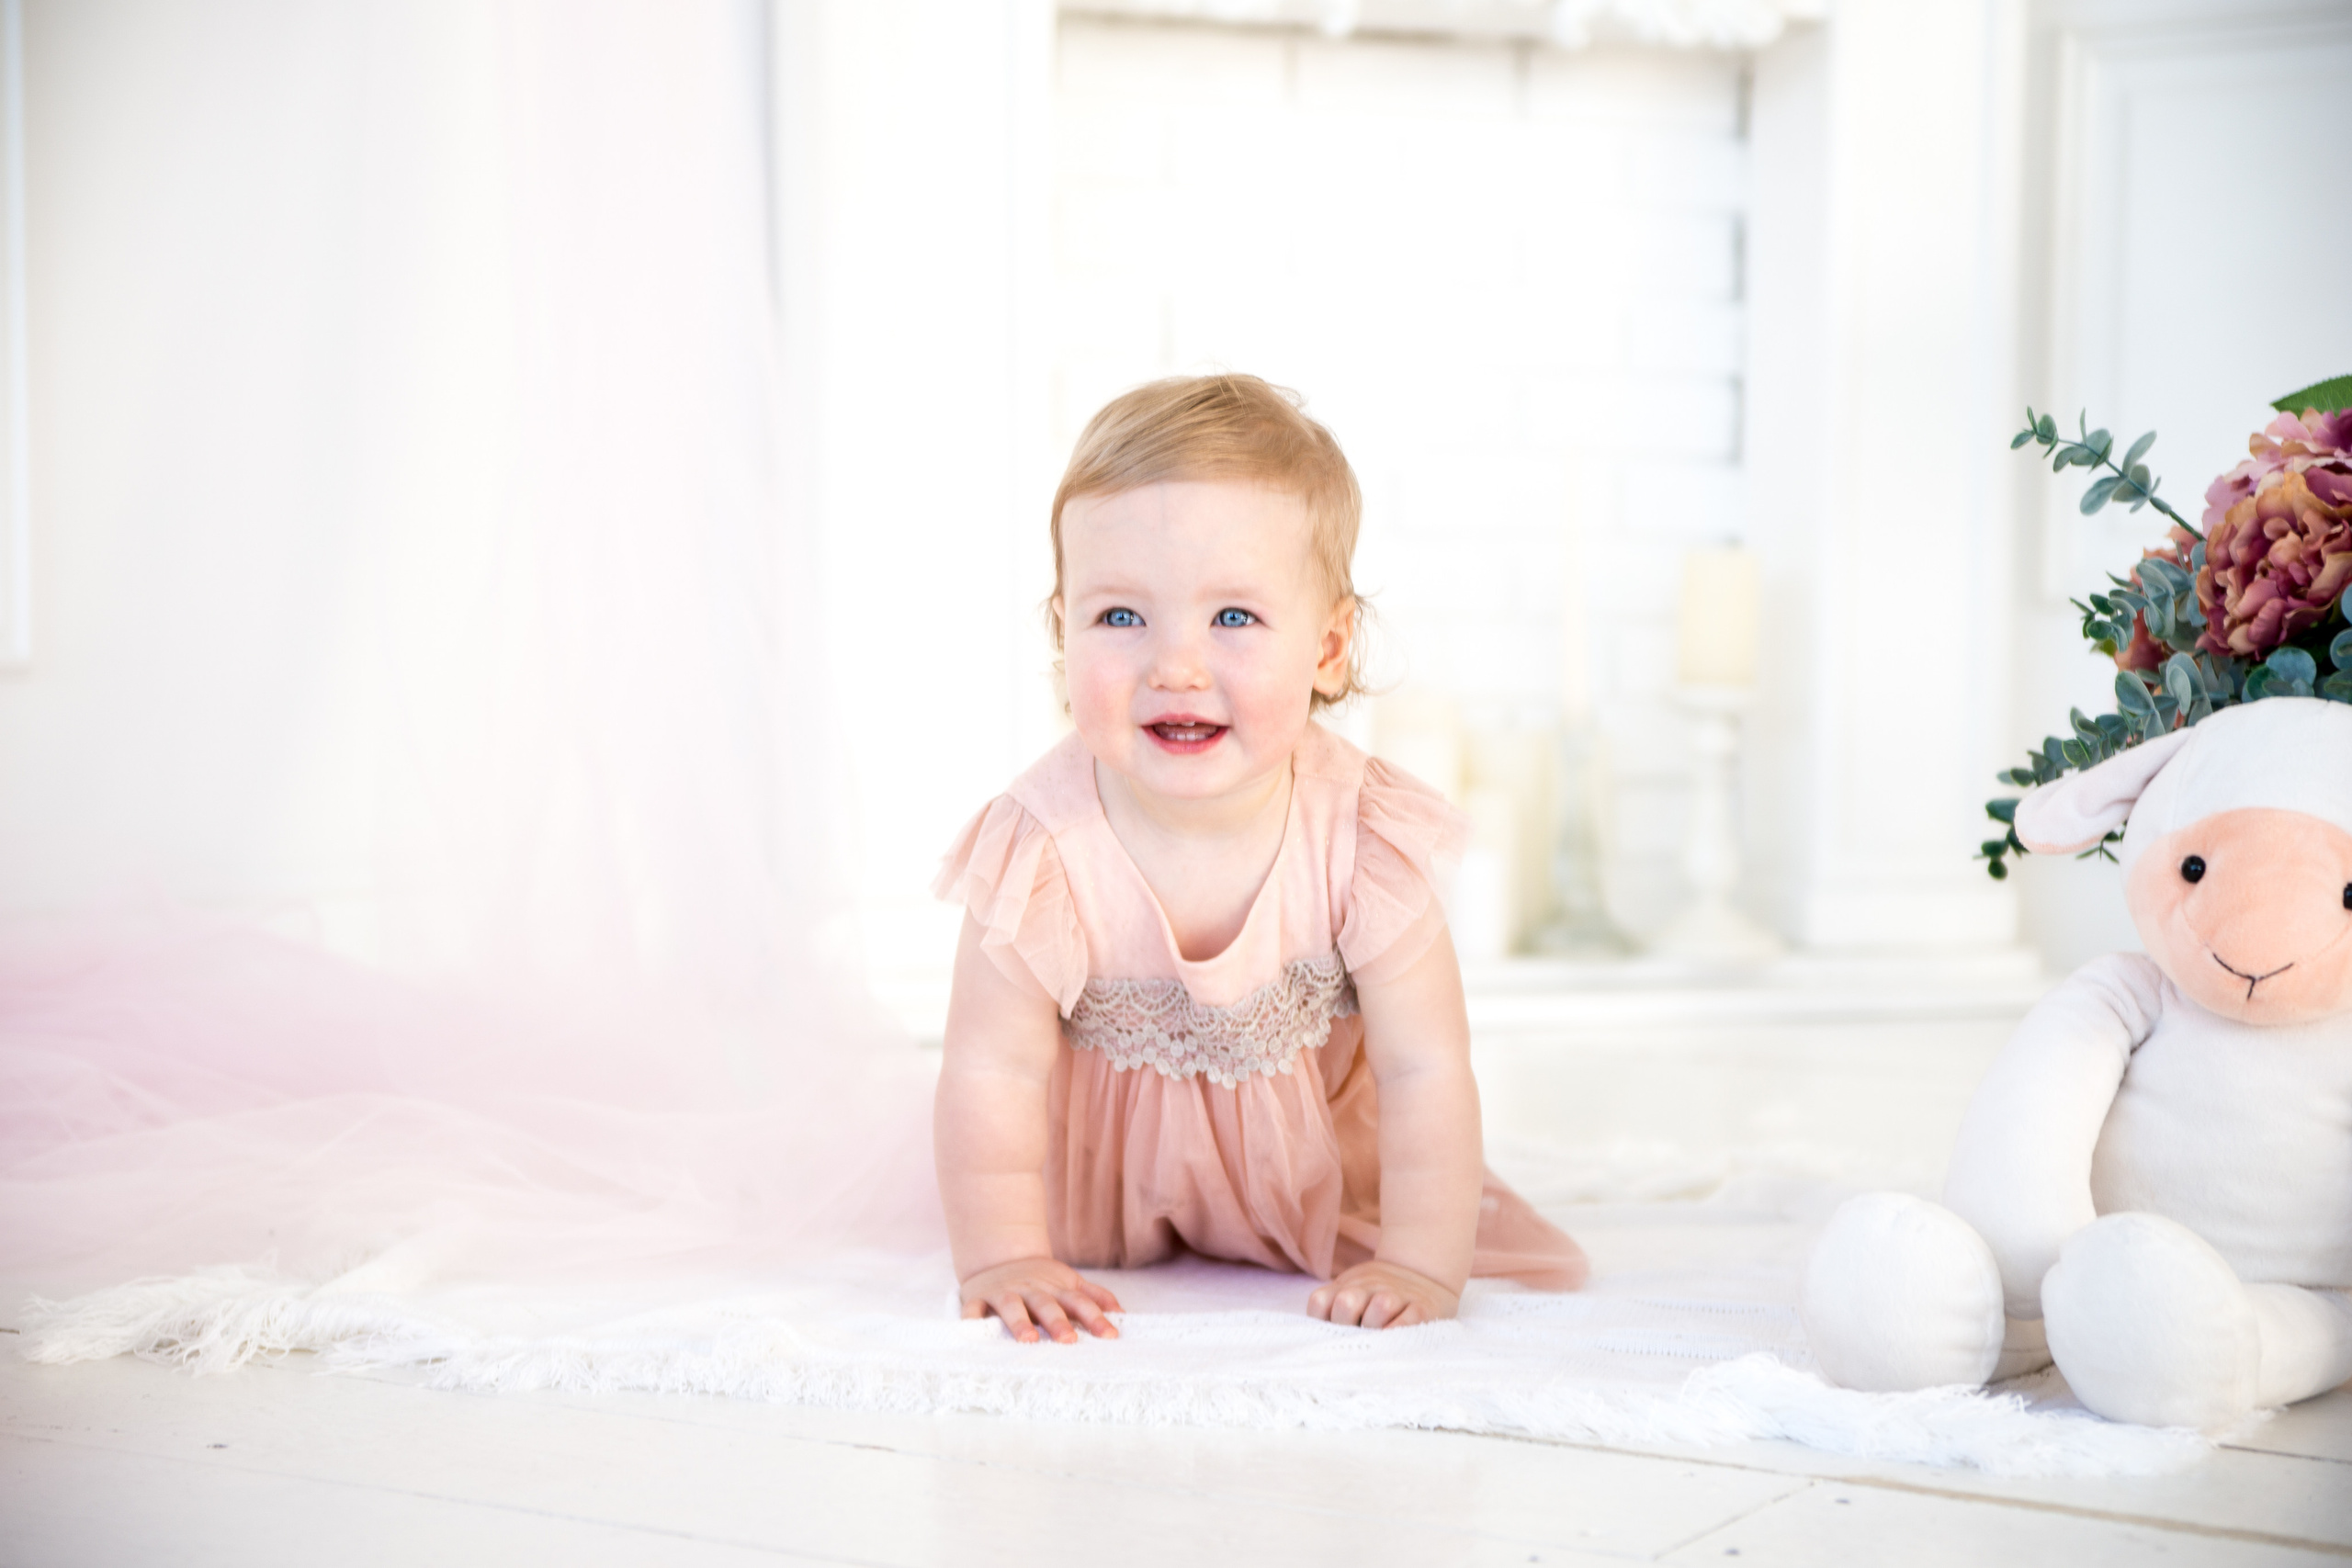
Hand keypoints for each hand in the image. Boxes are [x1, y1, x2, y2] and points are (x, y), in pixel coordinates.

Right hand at [959, 1256, 1122, 1343]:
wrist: (999, 1255)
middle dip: (1057, 1322)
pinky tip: (973, 1333)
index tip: (1110, 1335)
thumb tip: (1121, 1314)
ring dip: (1019, 1321)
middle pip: (1046, 1304)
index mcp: (1056, 1288)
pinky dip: (971, 1320)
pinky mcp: (977, 1298)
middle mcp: (1030, 1289)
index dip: (1095, 1317)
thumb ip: (1094, 1297)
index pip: (1079, 1302)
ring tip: (1028, 1339)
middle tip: (1069, 1340)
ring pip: (1012, 1306)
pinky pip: (972, 1309)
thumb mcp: (1069, 1283)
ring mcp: (1003, 1292)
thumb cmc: (1040, 1279)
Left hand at [1308, 1260, 1458, 1328]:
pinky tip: (1394, 1341)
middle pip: (1346, 1303)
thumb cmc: (1379, 1297)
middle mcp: (1371, 1286)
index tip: (1332, 1332)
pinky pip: (1409, 1319)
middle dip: (1346, 1326)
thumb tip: (1320, 1346)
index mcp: (1348, 1286)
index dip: (1321, 1321)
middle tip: (1355, 1339)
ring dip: (1376, 1327)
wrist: (1426, 1274)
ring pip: (1381, 1306)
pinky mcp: (1423, 1306)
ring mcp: (1398, 1294)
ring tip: (1377, 1337)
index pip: (1319, 1302)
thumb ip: (1336, 1312)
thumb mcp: (1355, 1294)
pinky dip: (1398, 1331)